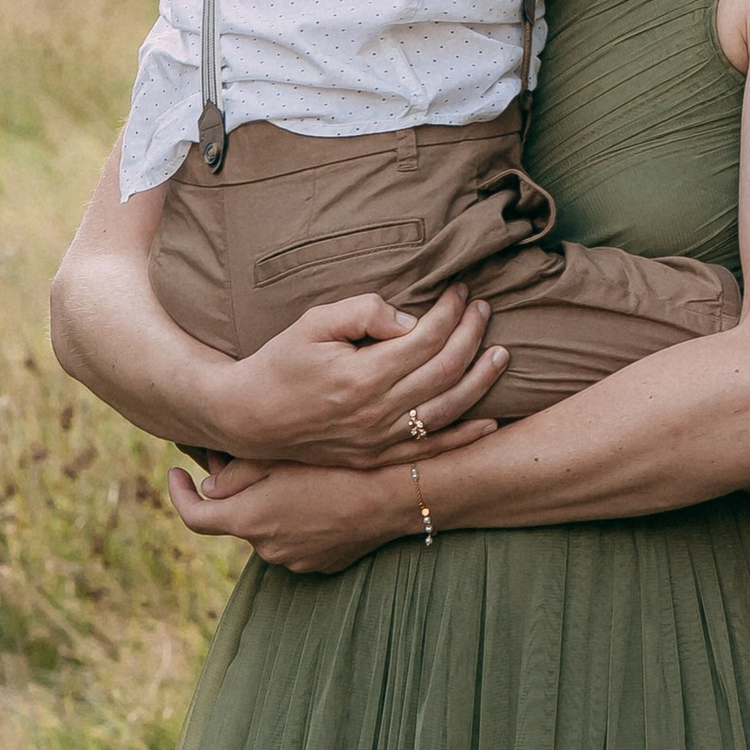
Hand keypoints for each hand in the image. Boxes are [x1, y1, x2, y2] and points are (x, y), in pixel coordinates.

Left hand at [168, 451, 424, 575]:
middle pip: (237, 518)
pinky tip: (324, 496)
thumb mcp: (283, 456)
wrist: (396, 495)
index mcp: (249, 519)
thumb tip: (211, 485)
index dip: (179, 494)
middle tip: (252, 457)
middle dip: (239, 492)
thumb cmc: (341, 466)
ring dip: (273, 506)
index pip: (194, 515)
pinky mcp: (321, 565)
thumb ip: (237, 471)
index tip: (176, 472)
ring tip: (299, 473)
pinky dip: (300, 521)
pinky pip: (298, 540)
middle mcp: (265, 547)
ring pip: (269, 528)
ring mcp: (294, 560)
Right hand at [210, 287, 508, 470]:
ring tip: (501, 354)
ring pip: (445, 411)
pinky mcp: (374, 459)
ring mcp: (377, 442)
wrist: (248, 417)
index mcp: (361, 377)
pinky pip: (428, 451)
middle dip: (471, 336)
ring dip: (479, 382)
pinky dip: (463, 437)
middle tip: (483, 308)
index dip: (450, 311)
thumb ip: (363, 311)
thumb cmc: (281, 361)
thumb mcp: (313, 322)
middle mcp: (375, 414)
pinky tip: (489, 422)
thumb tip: (410, 317)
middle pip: (443, 372)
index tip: (461, 290)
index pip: (426, 339)